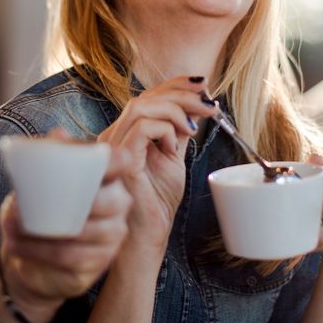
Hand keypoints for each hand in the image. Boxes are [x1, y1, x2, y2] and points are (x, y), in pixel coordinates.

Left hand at [0, 142, 133, 310]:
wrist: (32, 250)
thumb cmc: (41, 204)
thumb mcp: (40, 177)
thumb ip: (51, 154)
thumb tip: (59, 132)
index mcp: (109, 176)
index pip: (123, 162)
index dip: (115, 160)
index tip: (96, 160)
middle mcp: (119, 204)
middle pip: (108, 201)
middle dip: (70, 202)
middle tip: (27, 203)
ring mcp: (113, 235)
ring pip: (84, 232)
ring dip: (43, 232)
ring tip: (9, 226)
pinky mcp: (100, 261)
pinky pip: (71, 257)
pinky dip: (39, 251)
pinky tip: (14, 245)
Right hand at [97, 76, 213, 252]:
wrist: (146, 237)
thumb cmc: (156, 203)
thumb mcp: (173, 159)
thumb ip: (178, 132)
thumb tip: (196, 107)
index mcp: (126, 132)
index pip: (147, 96)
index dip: (175, 85)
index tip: (204, 86)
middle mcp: (114, 135)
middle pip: (146, 97)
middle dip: (182, 95)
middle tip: (210, 106)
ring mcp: (113, 147)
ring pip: (142, 106)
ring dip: (176, 110)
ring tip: (195, 127)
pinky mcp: (120, 160)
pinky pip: (141, 128)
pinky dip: (165, 130)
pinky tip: (175, 147)